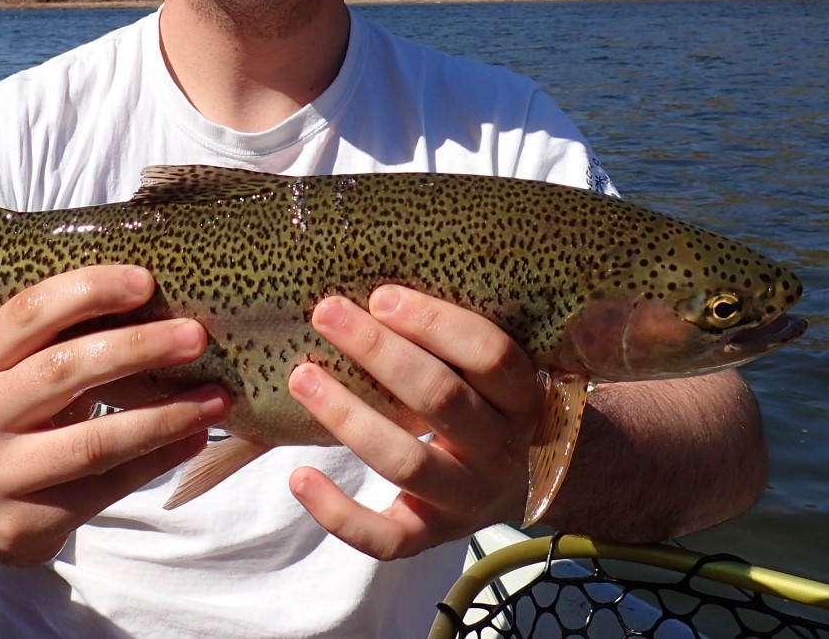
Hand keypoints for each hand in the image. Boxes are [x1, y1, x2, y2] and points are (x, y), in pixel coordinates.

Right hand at [0, 264, 228, 565]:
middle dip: (137, 348)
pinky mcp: (27, 522)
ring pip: (93, 441)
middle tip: (194, 336)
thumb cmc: (12, 422)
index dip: (87, 291)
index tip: (145, 282)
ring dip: (164, 415)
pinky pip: (108, 486)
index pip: (29, 312)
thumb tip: (156, 300)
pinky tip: (196, 436)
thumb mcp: (14, 376)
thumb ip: (61, 342)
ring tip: (215, 398)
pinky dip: (160, 458)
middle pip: (63, 370)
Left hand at [286, 284, 543, 559]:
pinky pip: (387, 538)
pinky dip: (339, 514)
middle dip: (378, 352)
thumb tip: (380, 291)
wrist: (530, 482)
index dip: (436, 323)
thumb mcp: (497, 371)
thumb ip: (458, 339)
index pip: (489, 354)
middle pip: (441, 400)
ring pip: (407, 462)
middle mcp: (502, 450)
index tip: (381, 296)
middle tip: (327, 313)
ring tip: (302, 377)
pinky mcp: (434, 534)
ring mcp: (469, 498)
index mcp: (524, 397)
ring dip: (348, 417)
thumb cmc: (494, 403)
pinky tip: (299, 477)